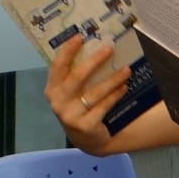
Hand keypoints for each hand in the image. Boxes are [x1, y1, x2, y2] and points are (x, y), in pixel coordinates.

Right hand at [43, 33, 130, 155]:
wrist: (87, 140)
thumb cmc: (79, 108)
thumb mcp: (71, 93)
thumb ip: (75, 76)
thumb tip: (95, 48)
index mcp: (52, 89)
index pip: (57, 66)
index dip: (67, 51)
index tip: (79, 37)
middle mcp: (58, 102)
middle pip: (77, 76)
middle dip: (94, 61)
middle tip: (109, 49)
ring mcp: (70, 116)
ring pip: (94, 92)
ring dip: (112, 79)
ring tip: (126, 70)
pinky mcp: (85, 126)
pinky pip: (103, 106)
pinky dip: (115, 95)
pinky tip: (124, 87)